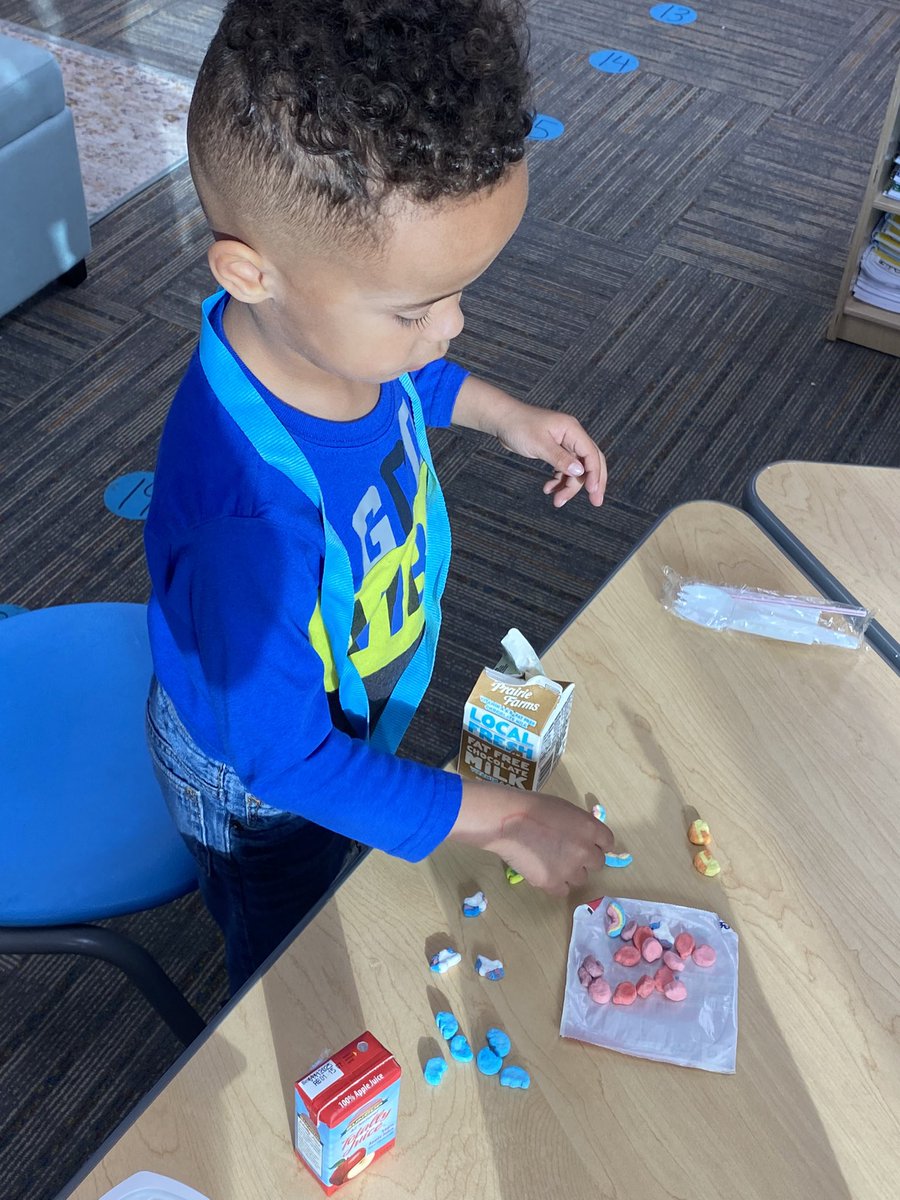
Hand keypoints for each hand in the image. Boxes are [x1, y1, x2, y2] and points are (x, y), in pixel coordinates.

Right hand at [450, 782, 613, 897]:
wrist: (508, 821)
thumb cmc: (533, 807)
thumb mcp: (564, 808)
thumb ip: (580, 824)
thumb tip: (582, 836)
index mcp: (590, 828)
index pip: (608, 842)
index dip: (598, 844)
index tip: (588, 844)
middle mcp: (585, 851)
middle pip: (598, 863)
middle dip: (585, 859)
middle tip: (567, 852)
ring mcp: (570, 869)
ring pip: (581, 878)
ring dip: (571, 872)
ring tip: (551, 861)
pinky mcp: (552, 883)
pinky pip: (563, 890)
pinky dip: (556, 884)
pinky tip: (544, 872)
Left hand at [451, 377, 606, 507]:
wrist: (502, 420)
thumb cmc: (519, 426)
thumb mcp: (539, 444)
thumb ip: (560, 459)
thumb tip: (580, 472)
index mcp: (572, 430)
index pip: (591, 454)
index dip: (595, 474)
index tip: (593, 492)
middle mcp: (571, 436)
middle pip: (590, 462)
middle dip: (592, 482)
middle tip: (596, 502)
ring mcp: (564, 444)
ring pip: (575, 469)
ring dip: (568, 486)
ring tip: (557, 501)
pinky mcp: (555, 451)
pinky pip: (563, 469)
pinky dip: (558, 481)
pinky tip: (548, 489)